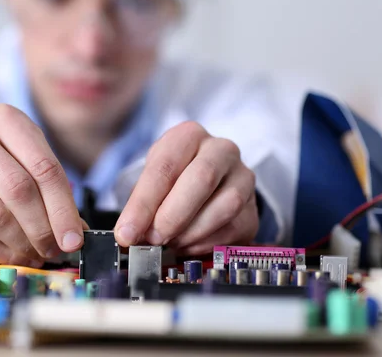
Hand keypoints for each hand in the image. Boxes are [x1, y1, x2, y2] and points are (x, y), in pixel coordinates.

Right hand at [0, 104, 84, 265]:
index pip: (44, 168)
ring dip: (21, 244)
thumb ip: (50, 187)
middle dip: (42, 229)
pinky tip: (12, 255)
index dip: (63, 209)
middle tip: (54, 250)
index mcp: (6, 119)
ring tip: (35, 255)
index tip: (74, 239)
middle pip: (19, 190)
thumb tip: (76, 231)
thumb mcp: (22, 155)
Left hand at [115, 122, 258, 255]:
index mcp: (189, 136)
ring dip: (191, 232)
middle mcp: (221, 150)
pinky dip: (206, 242)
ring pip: (225, 205)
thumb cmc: (174, 178)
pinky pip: (234, 228)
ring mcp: (243, 177)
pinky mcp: (253, 207)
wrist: (210, 183)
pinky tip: (188, 246)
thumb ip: (142, 203)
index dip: (143, 203)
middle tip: (152, 239)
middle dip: (171, 216)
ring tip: (170, 243)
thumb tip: (130, 234)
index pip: (165, 167)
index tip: (127, 232)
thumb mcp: (152, 179)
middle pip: (201, 179)